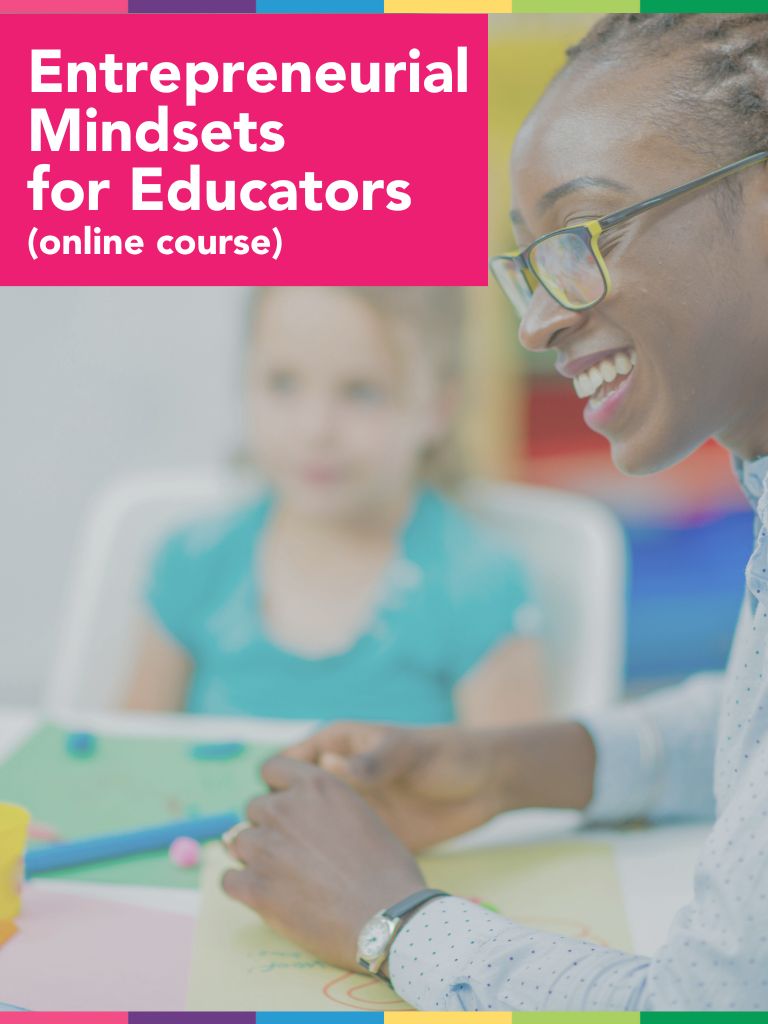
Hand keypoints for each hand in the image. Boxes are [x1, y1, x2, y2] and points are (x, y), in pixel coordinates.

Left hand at [221, 756, 425, 971]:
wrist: (387, 916)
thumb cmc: (385, 869)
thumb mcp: (361, 813)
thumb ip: (325, 805)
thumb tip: (304, 817)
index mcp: (314, 786)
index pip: (271, 768)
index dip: (276, 788)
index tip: (286, 807)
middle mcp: (284, 808)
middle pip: (253, 808)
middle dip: (268, 827)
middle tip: (291, 852)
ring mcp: (265, 847)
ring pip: (238, 842)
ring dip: (254, 857)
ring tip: (282, 877)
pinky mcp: (254, 887)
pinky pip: (229, 880)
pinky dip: (242, 888)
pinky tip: (267, 897)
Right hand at [278, 722, 511, 851]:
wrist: (484, 784)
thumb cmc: (444, 755)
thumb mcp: (406, 753)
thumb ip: (370, 761)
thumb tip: (328, 765)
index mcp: (334, 748)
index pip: (282, 766)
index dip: (272, 789)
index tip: (274, 816)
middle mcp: (333, 780)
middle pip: (284, 804)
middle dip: (275, 826)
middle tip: (277, 852)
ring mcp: (347, 812)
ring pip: (301, 833)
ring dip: (293, 852)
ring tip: (292, 874)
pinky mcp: (363, 837)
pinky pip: (328, 852)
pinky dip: (317, 867)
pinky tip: (315, 888)